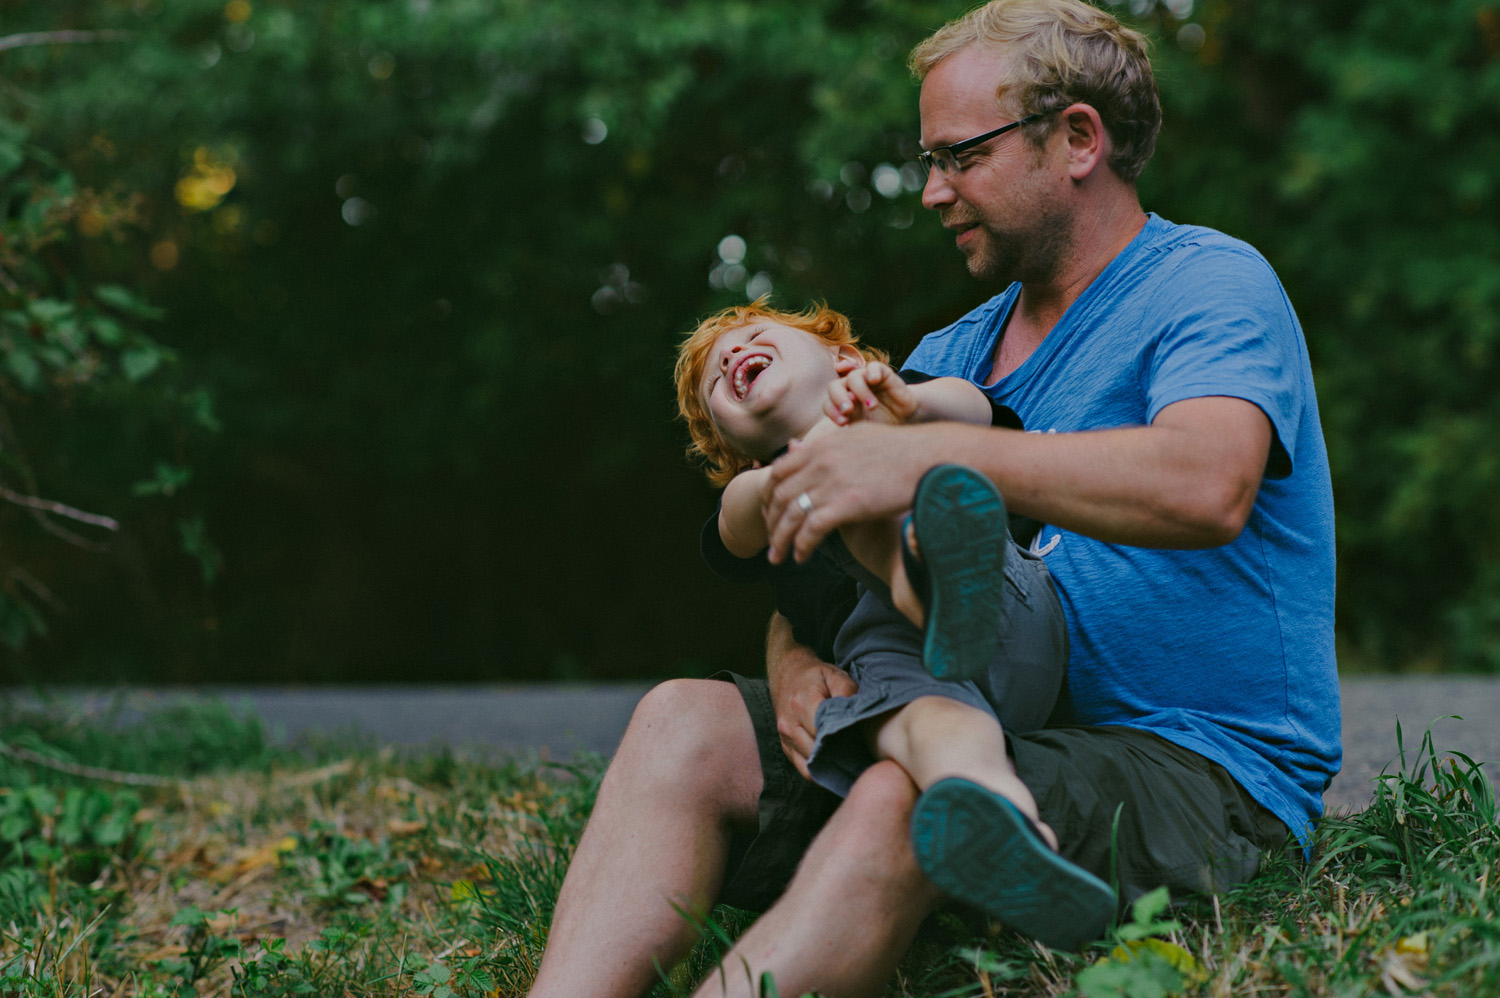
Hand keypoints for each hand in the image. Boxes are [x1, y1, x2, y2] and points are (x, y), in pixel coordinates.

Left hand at [765, 420, 932, 563]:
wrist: (931, 456)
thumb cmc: (902, 448)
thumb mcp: (858, 435)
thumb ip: (825, 444)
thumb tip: (799, 447)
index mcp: (821, 445)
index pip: (779, 471)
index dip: (769, 495)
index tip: (770, 512)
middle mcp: (820, 462)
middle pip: (779, 496)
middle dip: (770, 521)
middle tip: (770, 540)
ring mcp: (831, 482)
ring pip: (790, 516)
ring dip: (780, 540)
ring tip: (778, 557)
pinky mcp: (846, 504)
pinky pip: (811, 530)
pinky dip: (802, 546)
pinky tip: (802, 557)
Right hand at [768, 650, 857, 780]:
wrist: (787, 675)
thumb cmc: (815, 677)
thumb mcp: (834, 675)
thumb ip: (846, 691)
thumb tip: (855, 712)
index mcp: (802, 703)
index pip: (824, 731)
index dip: (844, 739)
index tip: (860, 742)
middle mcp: (790, 724)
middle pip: (818, 751)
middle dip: (840, 755)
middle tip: (860, 756)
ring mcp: (785, 738)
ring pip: (811, 764)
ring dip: (831, 765)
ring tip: (850, 762)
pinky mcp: (786, 748)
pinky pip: (803, 769)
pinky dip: (820, 771)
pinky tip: (836, 766)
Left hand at [824, 362, 918, 425]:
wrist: (905, 418)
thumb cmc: (881, 423)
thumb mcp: (865, 425)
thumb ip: (853, 417)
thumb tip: (845, 408)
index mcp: (842, 402)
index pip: (828, 403)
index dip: (832, 411)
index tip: (843, 423)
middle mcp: (850, 388)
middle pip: (834, 386)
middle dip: (839, 398)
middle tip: (848, 410)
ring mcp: (865, 379)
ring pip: (853, 377)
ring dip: (860, 392)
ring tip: (872, 406)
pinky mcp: (881, 373)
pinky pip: (873, 366)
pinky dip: (872, 372)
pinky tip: (874, 381)